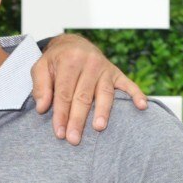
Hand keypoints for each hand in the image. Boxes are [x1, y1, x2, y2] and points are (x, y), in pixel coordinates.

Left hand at [31, 34, 146, 143]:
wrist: (73, 44)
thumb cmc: (55, 61)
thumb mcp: (40, 67)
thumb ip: (40, 87)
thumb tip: (42, 108)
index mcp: (70, 61)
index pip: (64, 93)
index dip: (61, 114)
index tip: (59, 133)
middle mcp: (90, 63)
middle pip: (84, 96)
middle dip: (78, 119)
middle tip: (74, 139)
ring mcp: (105, 68)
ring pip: (104, 93)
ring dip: (103, 111)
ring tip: (99, 127)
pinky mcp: (117, 73)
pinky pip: (128, 84)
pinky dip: (136, 94)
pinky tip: (141, 106)